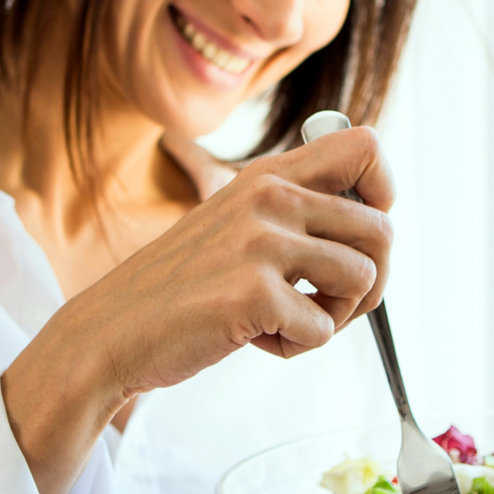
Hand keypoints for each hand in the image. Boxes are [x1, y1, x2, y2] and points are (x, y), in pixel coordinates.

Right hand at [3, 127, 393, 493]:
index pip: (366, 146)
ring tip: (287, 322)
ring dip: (334, 318)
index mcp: (267, 176)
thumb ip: (289, 210)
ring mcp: (261, 244)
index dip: (383, 193)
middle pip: (382, 228)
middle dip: (371, 282)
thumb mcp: (231, 223)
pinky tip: (255, 338)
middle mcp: (269, 198)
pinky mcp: (254, 294)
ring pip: (363, 280)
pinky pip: (323, 330)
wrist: (110, 332)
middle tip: (329, 305)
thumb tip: (373, 217)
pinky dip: (296, 347)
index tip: (359, 237)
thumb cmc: (178, 289)